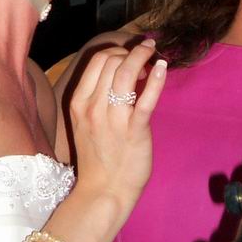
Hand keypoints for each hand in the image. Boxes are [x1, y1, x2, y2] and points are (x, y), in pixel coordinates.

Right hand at [69, 39, 165, 222]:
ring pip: (126, 72)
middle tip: (146, 55)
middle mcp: (93, 106)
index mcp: (78, 102)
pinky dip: (156, 80)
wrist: (103, 191)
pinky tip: (163, 68)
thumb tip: (123, 72)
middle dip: (131, 52)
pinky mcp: (134, 130)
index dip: (117, 50)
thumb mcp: (85, 122)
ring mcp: (113, 118)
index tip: (130, 54)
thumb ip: (97, 97)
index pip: (97, 61)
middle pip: (112, 61)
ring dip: (143, 56)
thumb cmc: (97, 157)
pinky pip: (145, 99)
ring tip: (154, 53)